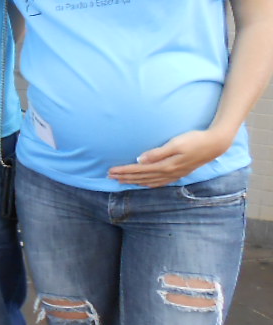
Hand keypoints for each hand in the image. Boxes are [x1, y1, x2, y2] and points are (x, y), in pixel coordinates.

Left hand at [108, 130, 231, 187]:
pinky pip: (158, 182)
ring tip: (120, 181)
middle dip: (125, 177)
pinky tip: (142, 183)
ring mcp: (174, 174)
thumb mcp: (175, 144)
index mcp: (165, 165)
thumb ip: (157, 153)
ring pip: (148, 181)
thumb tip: (140, 160)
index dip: (124, 171)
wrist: (215, 145)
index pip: (139, 170)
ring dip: (133, 181)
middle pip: (141, 177)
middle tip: (109, 176)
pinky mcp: (178, 173)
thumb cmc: (194, 140)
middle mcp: (168, 172)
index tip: (111, 171)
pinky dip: (147, 183)